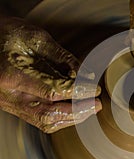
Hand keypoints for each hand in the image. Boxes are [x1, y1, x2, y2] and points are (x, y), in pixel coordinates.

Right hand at [0, 17, 101, 132]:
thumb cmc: (9, 35)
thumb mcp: (36, 38)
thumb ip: (62, 57)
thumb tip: (86, 75)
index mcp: (12, 75)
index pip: (53, 91)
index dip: (79, 92)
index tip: (95, 90)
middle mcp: (9, 95)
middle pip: (49, 113)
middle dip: (78, 111)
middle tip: (97, 104)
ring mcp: (10, 104)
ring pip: (45, 121)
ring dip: (72, 117)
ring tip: (89, 109)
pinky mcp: (13, 107)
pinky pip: (39, 120)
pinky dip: (60, 118)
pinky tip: (74, 112)